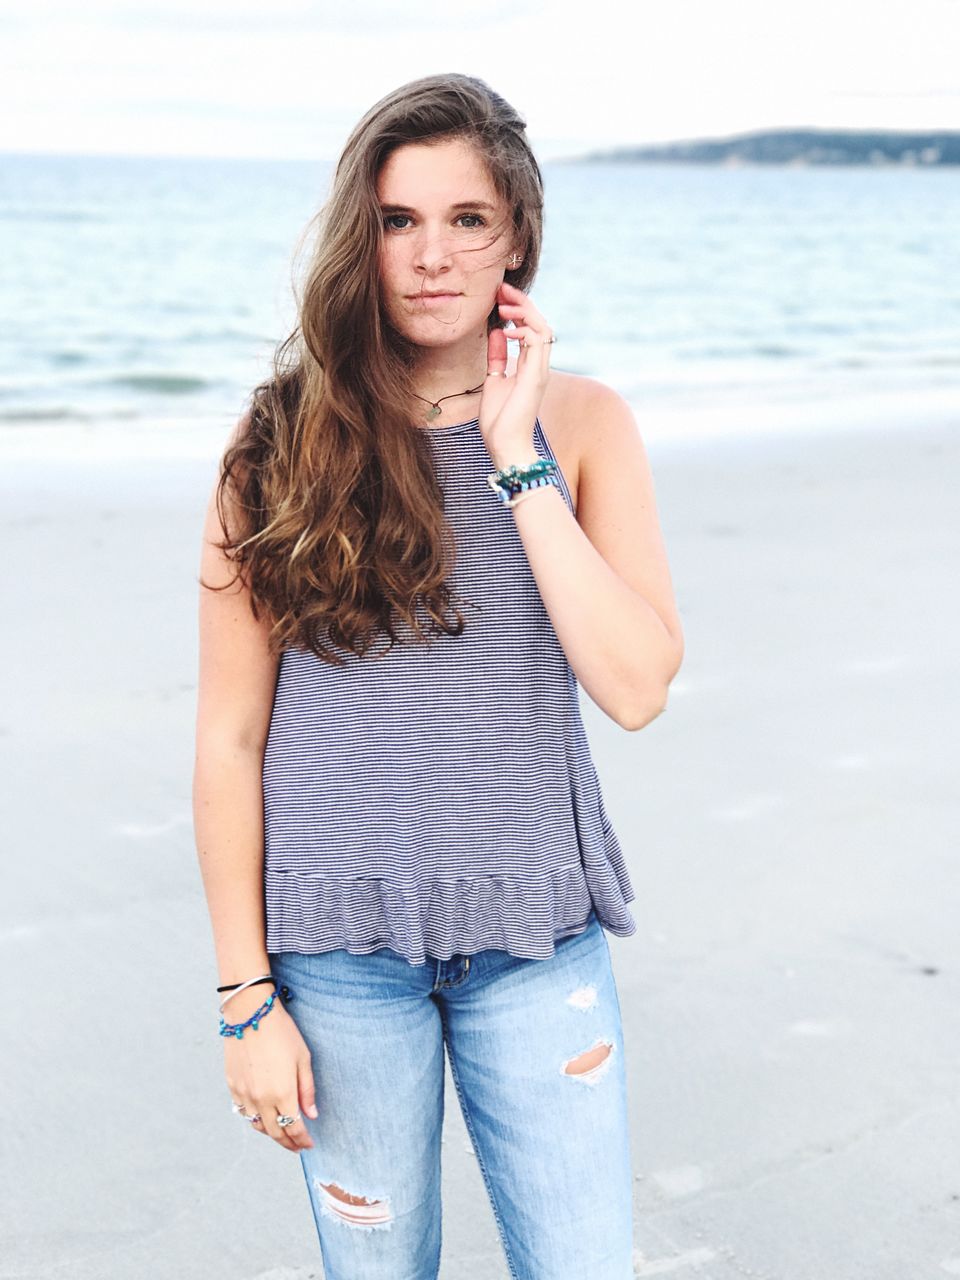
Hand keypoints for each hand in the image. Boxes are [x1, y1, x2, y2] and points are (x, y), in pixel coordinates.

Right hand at [224, 993, 317, 1153]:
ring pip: (257, 1126)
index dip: (302, 1140)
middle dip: (288, 1143)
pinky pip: (244, 1112)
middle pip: (275, 1133)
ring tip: (282, 1133)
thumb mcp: (303, 1058)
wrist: (250, 1014)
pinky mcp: (232, 1086)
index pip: (293, 1128)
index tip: (309, 1144)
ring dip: (271, 1133)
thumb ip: (307, 1090)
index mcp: (282, 1093)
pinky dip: (255, 1119)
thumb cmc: (282, 1033)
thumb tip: (311, 1115)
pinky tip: (263, 1116)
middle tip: (297, 1146)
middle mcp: (261, 1099)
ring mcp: (244, 1094)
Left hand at [480, 281, 555, 469]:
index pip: (531, 329)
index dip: (518, 309)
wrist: (505, 447)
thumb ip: (496, 357)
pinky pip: (537, 343)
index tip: (499, 296)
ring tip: (504, 304)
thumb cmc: (499, 421)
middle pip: (539, 323)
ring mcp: (540, 371)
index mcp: (530, 366)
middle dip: (522, 302)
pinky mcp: (536, 377)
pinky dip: (522, 331)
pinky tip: (504, 329)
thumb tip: (497, 331)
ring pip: (543, 328)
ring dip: (524, 311)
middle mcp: (539, 366)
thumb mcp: (493, 380)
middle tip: (502, 289)